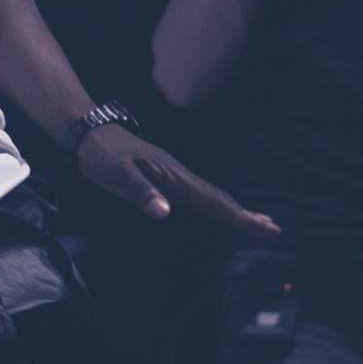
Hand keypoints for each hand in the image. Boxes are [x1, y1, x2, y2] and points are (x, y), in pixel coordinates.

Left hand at [75, 124, 280, 239]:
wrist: (89, 134)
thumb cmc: (102, 155)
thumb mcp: (117, 175)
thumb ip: (141, 193)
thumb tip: (165, 212)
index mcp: (172, 175)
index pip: (210, 200)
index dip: (236, 216)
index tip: (261, 226)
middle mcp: (178, 176)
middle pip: (217, 198)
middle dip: (244, 215)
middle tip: (273, 229)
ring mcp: (173, 177)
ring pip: (209, 197)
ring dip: (233, 212)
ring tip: (257, 224)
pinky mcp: (165, 180)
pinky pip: (196, 197)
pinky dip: (214, 207)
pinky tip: (219, 213)